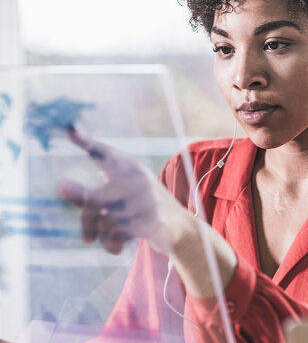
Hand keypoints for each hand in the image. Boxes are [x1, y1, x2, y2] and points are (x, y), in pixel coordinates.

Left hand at [58, 125, 183, 254]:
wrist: (177, 226)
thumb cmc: (141, 207)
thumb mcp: (118, 196)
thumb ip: (88, 193)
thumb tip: (61, 184)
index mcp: (130, 168)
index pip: (104, 153)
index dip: (86, 142)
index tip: (69, 129)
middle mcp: (136, 181)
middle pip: (92, 200)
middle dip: (85, 220)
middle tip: (85, 237)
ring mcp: (144, 201)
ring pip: (103, 222)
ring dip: (102, 235)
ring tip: (111, 237)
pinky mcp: (149, 221)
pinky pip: (115, 236)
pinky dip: (112, 245)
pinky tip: (117, 245)